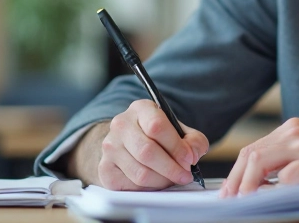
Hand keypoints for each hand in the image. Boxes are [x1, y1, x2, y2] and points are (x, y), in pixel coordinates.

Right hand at [73, 99, 209, 190]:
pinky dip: (149, 188)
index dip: (176, 146)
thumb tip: (192, 155)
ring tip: (172, 178)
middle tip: (185, 175)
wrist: (130, 142)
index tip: (189, 159)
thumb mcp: (179, 130)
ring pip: (140, 172)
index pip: (157, 126)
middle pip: (147, 152)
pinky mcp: (105, 169)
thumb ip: (193, 140)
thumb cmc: (159, 136)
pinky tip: (157, 181)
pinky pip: (131, 186)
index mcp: (141, 109)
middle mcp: (121, 125)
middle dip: (171, 168)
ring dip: (162, 180)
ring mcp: (110, 147)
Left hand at [220, 118, 298, 197]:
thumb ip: (291, 156)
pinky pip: (280, 180)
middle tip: (228, 200)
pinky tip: (266, 204)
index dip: (237, 171)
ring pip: (258, 162)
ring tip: (240, 203)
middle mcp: (295, 133)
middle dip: (234, 180)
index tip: (230, 190)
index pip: (255, 148)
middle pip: (250, 154)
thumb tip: (264, 181)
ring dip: (244, 186)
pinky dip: (268, 193)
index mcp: (294, 128)